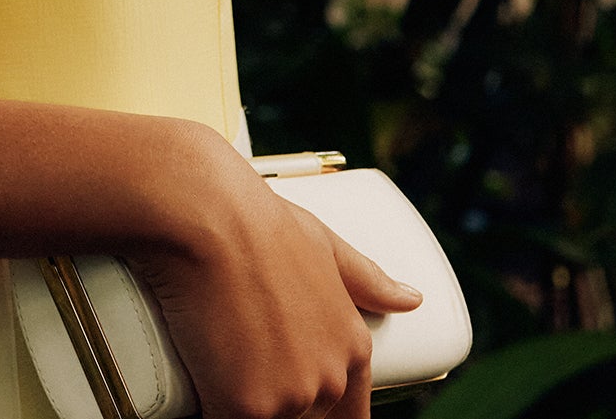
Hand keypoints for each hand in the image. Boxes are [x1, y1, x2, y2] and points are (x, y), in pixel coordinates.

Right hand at [120, 127, 422, 418]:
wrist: (212, 217)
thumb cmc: (261, 222)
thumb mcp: (325, 245)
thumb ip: (368, 280)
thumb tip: (413, 299)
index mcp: (353, 348)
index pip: (349, 414)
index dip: (322, 412)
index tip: (293, 398)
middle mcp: (329, 380)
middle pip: (301, 416)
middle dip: (270, 394)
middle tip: (241, 349)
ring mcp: (290, 398)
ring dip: (240, 399)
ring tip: (217, 350)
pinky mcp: (246, 409)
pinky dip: (212, 406)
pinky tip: (202, 378)